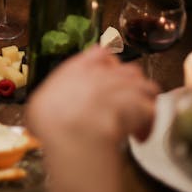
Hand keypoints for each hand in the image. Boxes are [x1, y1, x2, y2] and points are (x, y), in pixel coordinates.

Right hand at [26, 46, 157, 150]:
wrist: (73, 133)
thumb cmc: (51, 121)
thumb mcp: (40, 105)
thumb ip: (52, 99)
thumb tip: (49, 107)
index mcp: (79, 68)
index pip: (100, 54)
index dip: (107, 64)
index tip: (107, 75)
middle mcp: (105, 73)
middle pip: (128, 70)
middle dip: (129, 85)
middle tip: (123, 103)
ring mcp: (125, 87)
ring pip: (146, 86)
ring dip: (143, 101)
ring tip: (136, 119)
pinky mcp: (140, 106)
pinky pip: (151, 111)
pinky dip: (147, 123)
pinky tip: (139, 137)